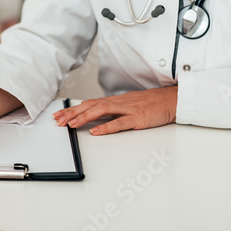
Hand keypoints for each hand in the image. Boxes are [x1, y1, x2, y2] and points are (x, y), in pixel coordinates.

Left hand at [52, 86, 177, 135]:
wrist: (173, 99)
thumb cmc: (152, 104)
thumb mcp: (129, 106)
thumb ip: (114, 111)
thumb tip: (96, 118)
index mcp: (115, 101)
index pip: (90, 103)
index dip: (73, 109)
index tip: (60, 115)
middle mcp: (119, 103)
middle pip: (91, 106)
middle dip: (73, 113)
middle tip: (58, 121)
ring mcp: (128, 109)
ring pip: (102, 111)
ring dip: (85, 117)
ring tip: (71, 124)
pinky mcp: (138, 118)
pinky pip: (121, 122)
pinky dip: (107, 127)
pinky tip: (96, 131)